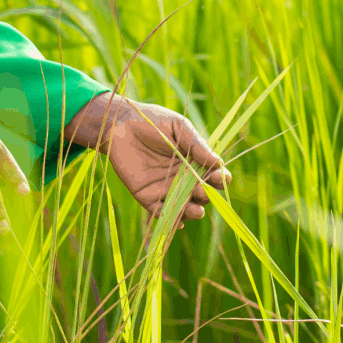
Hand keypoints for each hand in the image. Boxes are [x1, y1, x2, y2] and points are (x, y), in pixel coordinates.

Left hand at [64, 92, 229, 225]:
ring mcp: (166, 189)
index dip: (219, 179)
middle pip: (201, 194)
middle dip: (206, 196)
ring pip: (184, 208)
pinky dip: (170, 220)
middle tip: (202, 190)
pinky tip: (178, 221)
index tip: (222, 178)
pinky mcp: (147, 197)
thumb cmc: (152, 121)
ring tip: (196, 210)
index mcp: (194, 161)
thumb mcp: (178, 127)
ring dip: (192, 212)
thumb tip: (218, 162)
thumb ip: (195, 144)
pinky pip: (161, 213)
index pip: (212, 175)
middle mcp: (183, 178)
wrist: (120, 125)